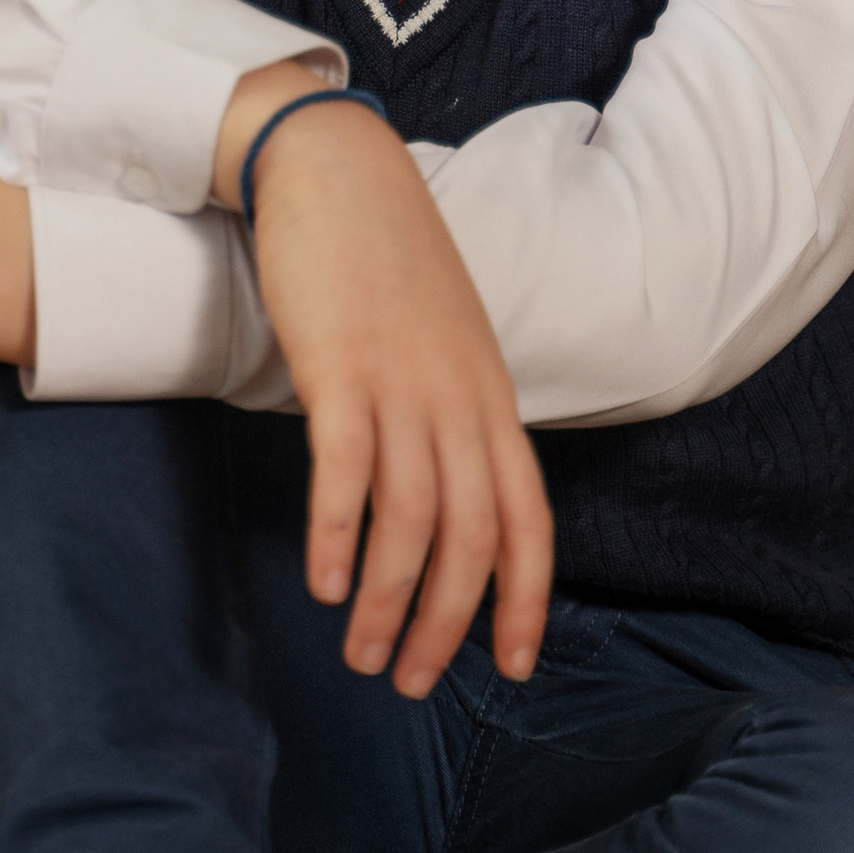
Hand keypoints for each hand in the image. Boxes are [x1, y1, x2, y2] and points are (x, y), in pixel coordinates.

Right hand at [239, 99, 552, 697]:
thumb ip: (448, 413)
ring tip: (361, 655)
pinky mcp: (340, 366)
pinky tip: (325, 584)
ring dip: (390, 601)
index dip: (525, 601)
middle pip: (472, 537)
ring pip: (413, 519)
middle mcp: (460, 400)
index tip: (511, 668)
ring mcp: (402, 383)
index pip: (528, 521)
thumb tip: (439, 493)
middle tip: (412, 683)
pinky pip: (346, 470)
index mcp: (490, 399)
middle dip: (448, 625)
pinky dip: (338, 535)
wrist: (336, 170)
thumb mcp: (442, 343)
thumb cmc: (383, 261)